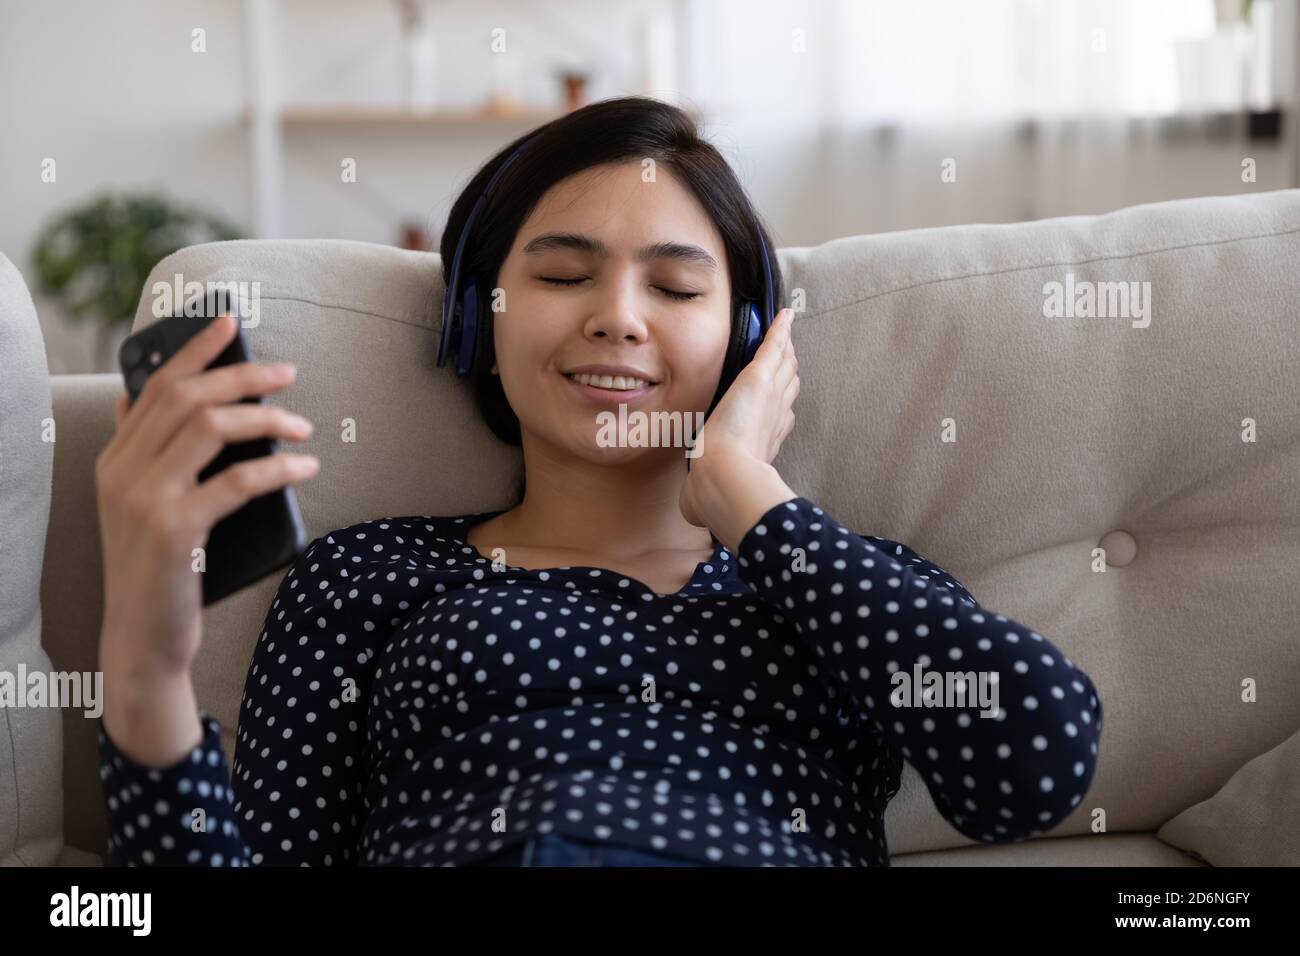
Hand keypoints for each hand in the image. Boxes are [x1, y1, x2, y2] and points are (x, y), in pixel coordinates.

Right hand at [96, 312, 318, 682]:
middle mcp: (122, 472)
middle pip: (186, 398)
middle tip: (288, 374)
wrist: (143, 638)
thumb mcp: (139, 505)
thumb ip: (143, 453)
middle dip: (242, 376)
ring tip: (302, 426)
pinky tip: (305, 466)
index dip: (196, 350)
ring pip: (209, 428)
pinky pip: (235, 481)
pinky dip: (277, 467)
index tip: (230, 323)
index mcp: (115, 460)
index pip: (156, 385)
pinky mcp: (175, 531)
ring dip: (264, 418)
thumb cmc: (160, 568)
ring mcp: (145, 500)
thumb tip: (141, 397)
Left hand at [679, 308, 797, 527]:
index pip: (778, 417)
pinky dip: (781, 330)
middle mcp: (774, 417)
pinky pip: (775, 346)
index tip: (778, 401)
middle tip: (787, 356)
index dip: (780, 406)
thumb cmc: (716, 492)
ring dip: (785, 351)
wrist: (724, 480)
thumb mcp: (706, 493)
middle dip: (788, 373)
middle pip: (788, 387)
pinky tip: (786, 314)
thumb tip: (689, 514)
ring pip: (785, 366)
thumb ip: (699, 498)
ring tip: (785, 335)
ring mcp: (770, 396)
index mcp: (764, 442)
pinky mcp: (759, 378)